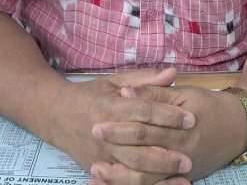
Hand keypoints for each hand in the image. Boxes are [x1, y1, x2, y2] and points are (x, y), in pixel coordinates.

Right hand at [43, 68, 194, 179]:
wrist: (56, 115)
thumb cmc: (90, 95)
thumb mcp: (114, 81)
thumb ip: (145, 80)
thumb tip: (173, 72)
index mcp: (110, 107)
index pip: (143, 111)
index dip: (168, 115)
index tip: (190, 118)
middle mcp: (105, 134)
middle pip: (138, 145)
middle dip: (166, 151)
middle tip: (190, 154)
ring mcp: (100, 155)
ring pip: (132, 169)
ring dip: (159, 173)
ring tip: (183, 173)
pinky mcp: (98, 169)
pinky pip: (123, 182)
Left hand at [89, 84, 246, 183]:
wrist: (239, 126)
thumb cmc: (210, 105)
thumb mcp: (185, 93)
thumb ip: (156, 92)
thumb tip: (128, 92)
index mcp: (180, 128)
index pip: (144, 127)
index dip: (120, 124)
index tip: (98, 118)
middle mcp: (180, 152)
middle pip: (142, 154)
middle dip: (115, 148)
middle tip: (92, 139)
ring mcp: (181, 168)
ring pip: (146, 178)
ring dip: (119, 176)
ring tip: (95, 169)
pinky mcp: (182, 176)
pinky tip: (117, 183)